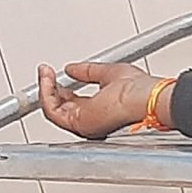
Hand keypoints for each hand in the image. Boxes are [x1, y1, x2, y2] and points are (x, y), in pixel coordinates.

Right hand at [37, 60, 164, 138]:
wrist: (146, 99)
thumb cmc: (141, 90)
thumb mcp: (109, 73)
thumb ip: (88, 71)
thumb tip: (72, 68)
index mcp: (102, 110)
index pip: (73, 102)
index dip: (60, 87)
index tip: (53, 73)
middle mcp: (92, 120)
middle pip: (59, 107)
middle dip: (49, 87)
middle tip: (45, 71)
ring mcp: (85, 124)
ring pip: (52, 109)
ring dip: (45, 88)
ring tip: (45, 72)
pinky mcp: (78, 124)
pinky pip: (52, 110)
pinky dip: (46, 93)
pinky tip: (47, 78)